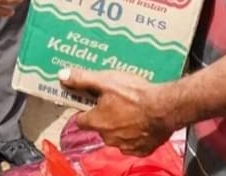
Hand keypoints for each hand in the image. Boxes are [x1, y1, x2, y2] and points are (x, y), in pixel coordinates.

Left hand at [59, 67, 174, 155]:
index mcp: (97, 122)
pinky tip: (141, 120)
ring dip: (120, 125)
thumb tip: (61, 76)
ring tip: (130, 108)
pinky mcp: (142, 150)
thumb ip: (82, 79)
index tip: (89, 101)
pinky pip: (133, 142)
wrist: (164, 108)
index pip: (80, 119)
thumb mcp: (105, 80)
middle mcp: (108, 138)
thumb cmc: (133, 93)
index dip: (84, 110)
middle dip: (104, 115)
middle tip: (115, 100)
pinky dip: (135, 134)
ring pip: (116, 135)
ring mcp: (125, 146)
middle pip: (100, 126)